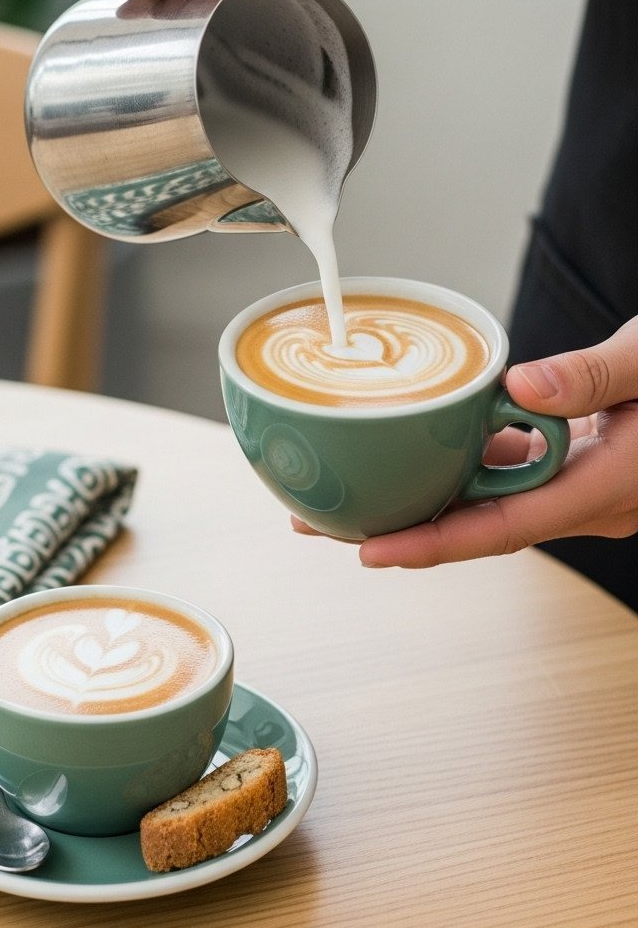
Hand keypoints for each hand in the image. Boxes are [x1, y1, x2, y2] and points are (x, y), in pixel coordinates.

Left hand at [293, 316, 637, 566]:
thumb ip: (597, 375)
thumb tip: (524, 385)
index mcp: (609, 488)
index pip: (505, 528)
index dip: (433, 545)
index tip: (368, 552)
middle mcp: (592, 501)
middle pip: (480, 524)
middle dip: (401, 527)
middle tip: (318, 522)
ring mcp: (587, 486)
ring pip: (491, 498)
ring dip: (426, 494)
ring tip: (352, 486)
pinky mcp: (584, 463)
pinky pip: (515, 469)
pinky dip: (468, 460)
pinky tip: (426, 441)